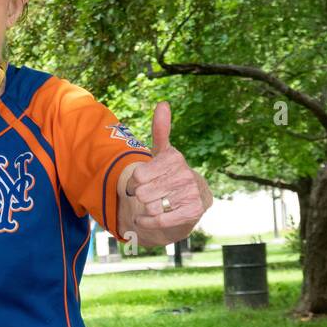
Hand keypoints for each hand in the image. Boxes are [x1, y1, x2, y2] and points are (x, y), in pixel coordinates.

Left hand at [121, 102, 211, 245]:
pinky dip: (147, 222)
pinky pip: (159, 220)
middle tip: (148, 195)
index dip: (133, 182)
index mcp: (174, 158)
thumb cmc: (170, 175)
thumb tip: (163, 104)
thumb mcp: (163, 154)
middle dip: (140, 197)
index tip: (140, 182)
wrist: (191, 201)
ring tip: (153, 205)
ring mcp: (191, 193)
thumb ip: (160, 131)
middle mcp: (186, 174)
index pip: (138, 175)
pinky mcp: (193, 212)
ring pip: (151, 207)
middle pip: (143, 193)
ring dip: (145, 210)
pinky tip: (146, 219)